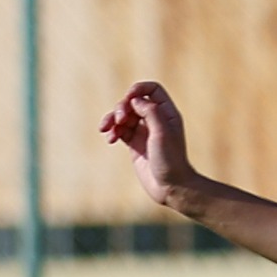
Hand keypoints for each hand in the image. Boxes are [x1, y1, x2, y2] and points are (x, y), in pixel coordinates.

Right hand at [101, 80, 200, 212]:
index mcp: (166, 113)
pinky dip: (112, 132)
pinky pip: (119, 131)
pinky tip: (110, 139)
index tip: (128, 98)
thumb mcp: (162, 133)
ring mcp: (143, 132)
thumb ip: (150, 112)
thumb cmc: (171, 160)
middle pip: (133, 102)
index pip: (152, 89)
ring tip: (105, 129)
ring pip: (123, 116)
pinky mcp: (134, 144)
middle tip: (119, 119)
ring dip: (112, 119)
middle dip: (122, 107)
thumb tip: (135, 100)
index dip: (138, 89)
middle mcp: (155, 120)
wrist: (170, 187)